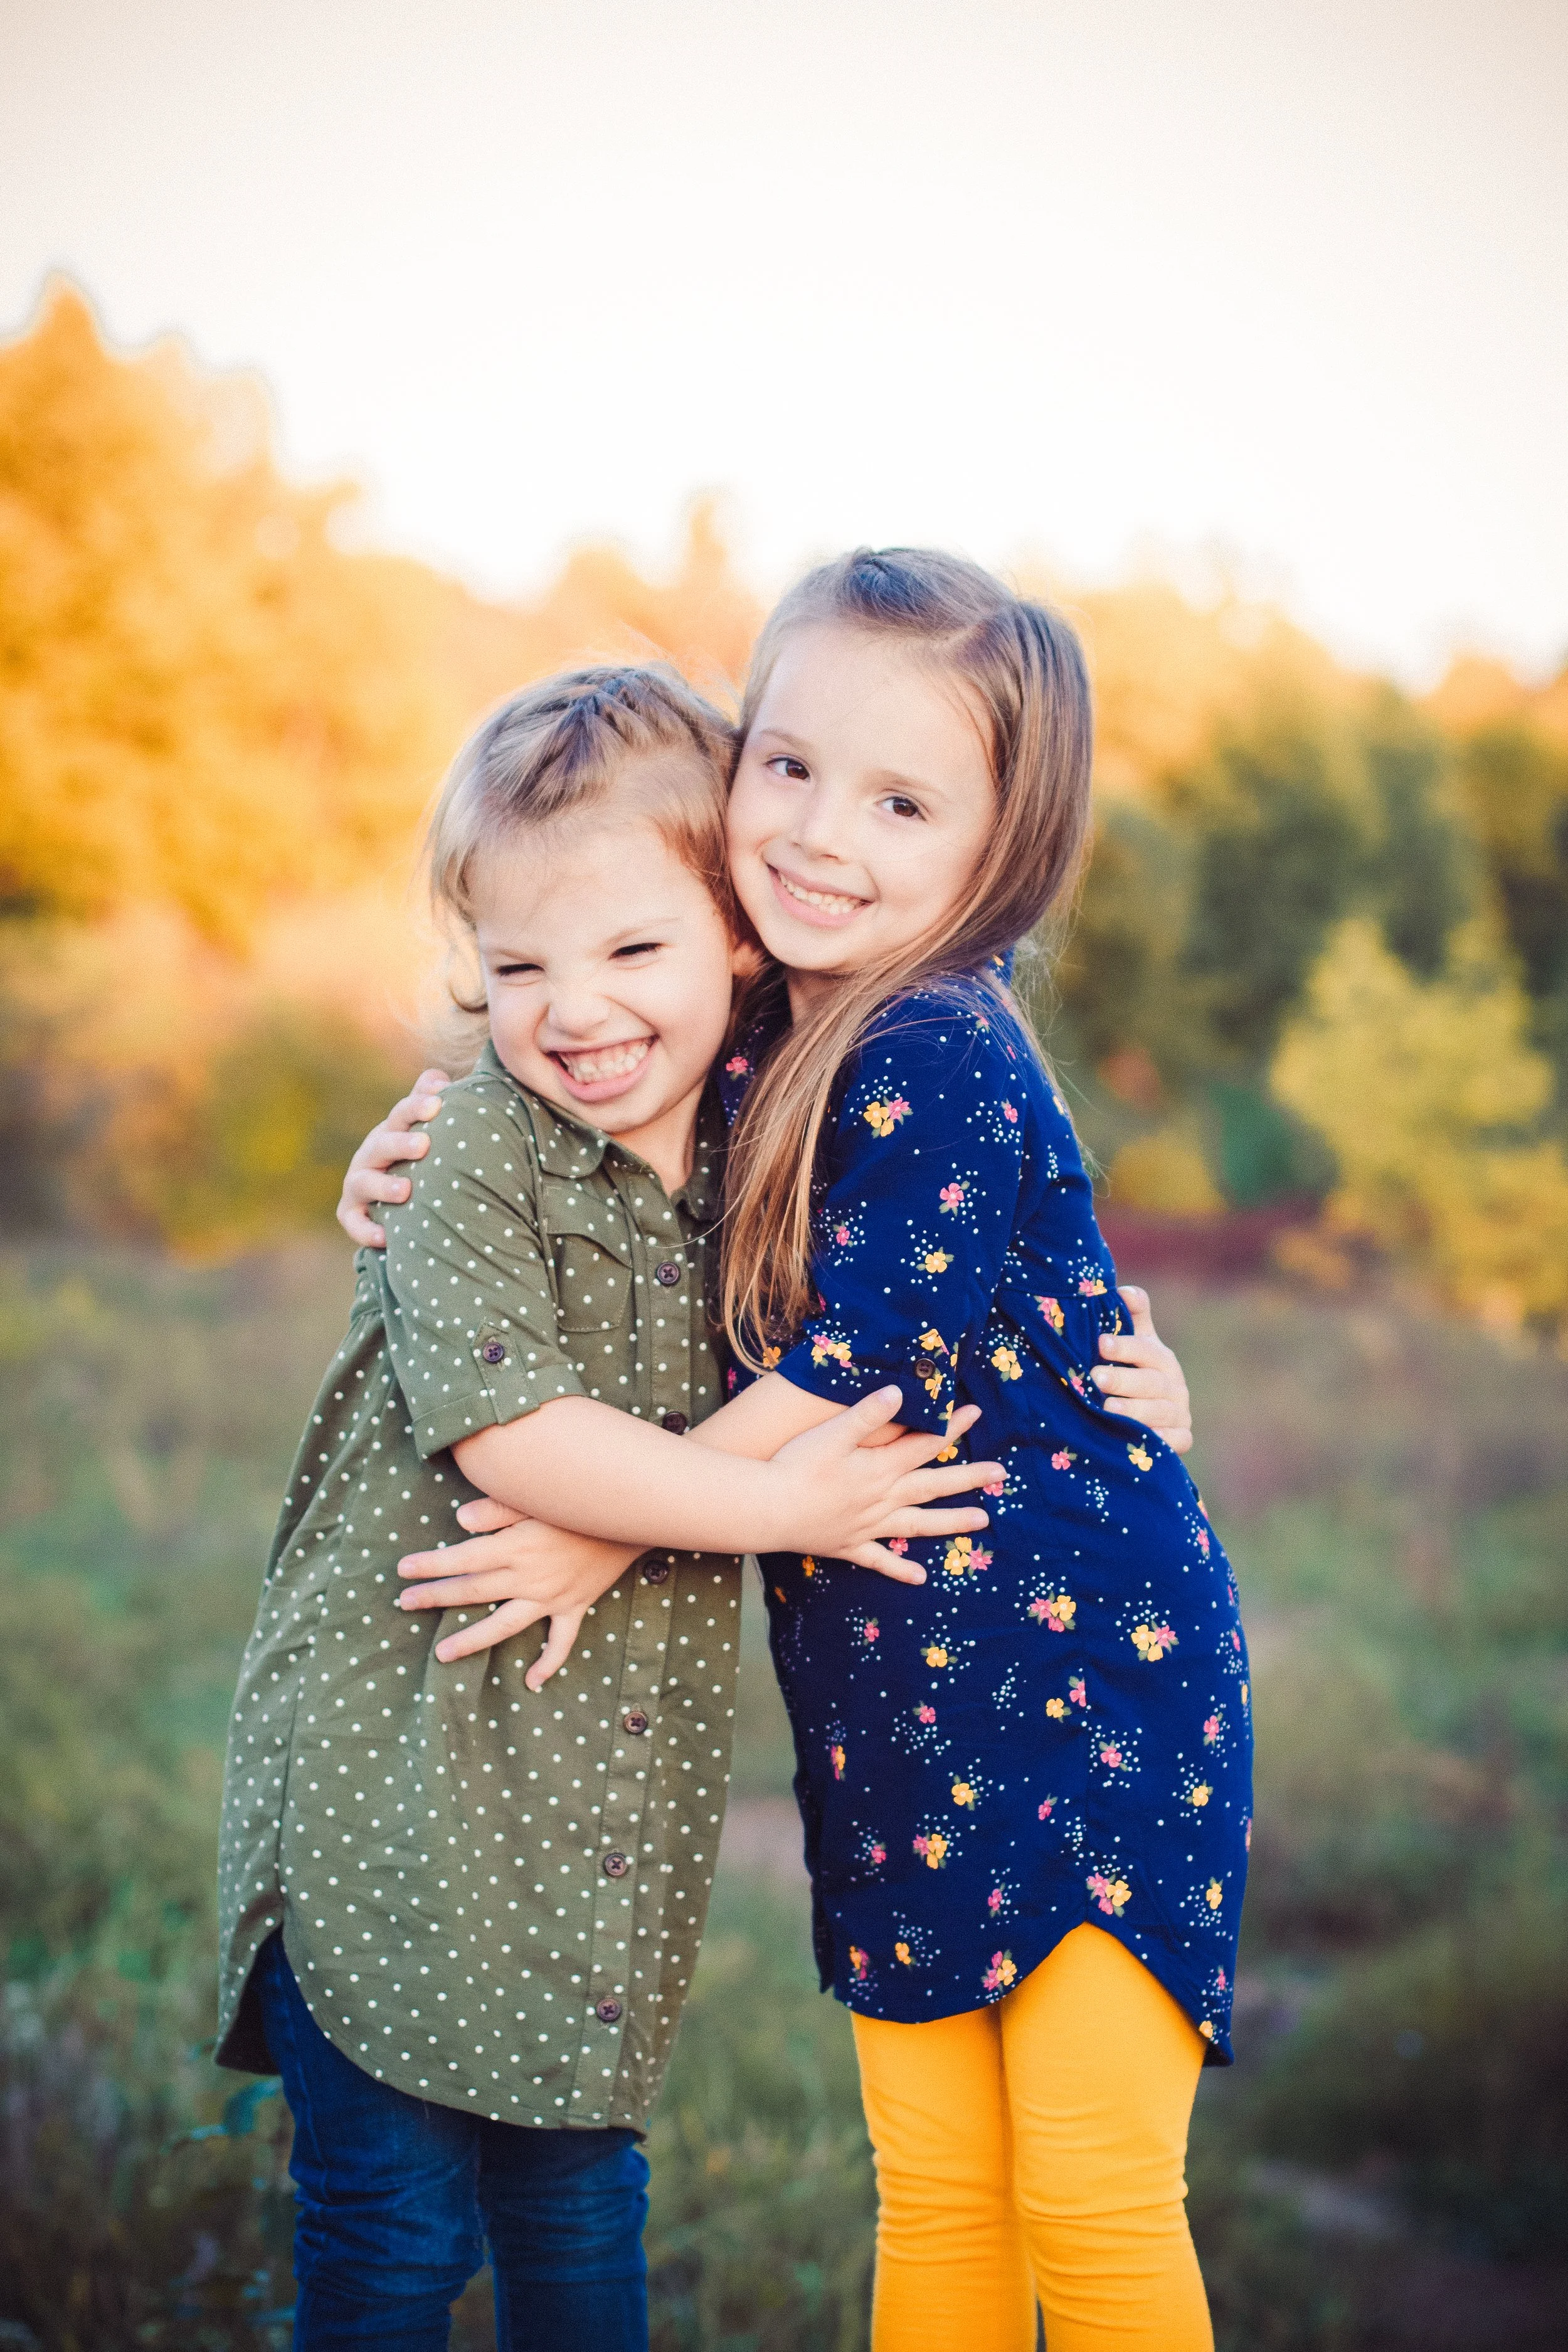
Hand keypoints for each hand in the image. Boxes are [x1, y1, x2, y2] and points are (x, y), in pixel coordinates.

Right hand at [336, 1068, 452, 1246]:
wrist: (398, 1202)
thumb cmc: (417, 1160)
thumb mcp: (422, 1131)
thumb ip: (428, 1103)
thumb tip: (438, 1077)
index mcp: (391, 1132)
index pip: (402, 1114)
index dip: (416, 1106)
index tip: (437, 1103)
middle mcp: (371, 1155)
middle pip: (382, 1144)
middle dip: (400, 1143)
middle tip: (424, 1144)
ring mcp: (358, 1184)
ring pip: (363, 1183)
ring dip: (382, 1186)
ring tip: (405, 1190)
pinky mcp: (351, 1214)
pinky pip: (354, 1222)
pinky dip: (366, 1230)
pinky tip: (385, 1237)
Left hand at [397, 1508, 643, 1683]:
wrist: (635, 1516)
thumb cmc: (582, 1499)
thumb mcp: (540, 1497)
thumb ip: (498, 1509)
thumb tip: (459, 1521)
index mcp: (516, 1547)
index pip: (463, 1560)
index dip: (431, 1565)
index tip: (403, 1570)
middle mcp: (529, 1577)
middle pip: (474, 1591)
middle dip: (436, 1597)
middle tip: (404, 1604)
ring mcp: (552, 1596)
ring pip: (505, 1625)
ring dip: (472, 1640)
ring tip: (442, 1654)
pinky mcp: (575, 1605)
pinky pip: (561, 1640)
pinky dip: (548, 1662)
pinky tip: (532, 1682)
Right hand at [766, 1392, 1002, 1578]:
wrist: (768, 1510)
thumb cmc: (796, 1466)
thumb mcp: (832, 1433)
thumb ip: (867, 1414)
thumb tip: (900, 1391)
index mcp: (880, 1468)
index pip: (923, 1444)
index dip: (950, 1427)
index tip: (976, 1413)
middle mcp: (882, 1499)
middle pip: (933, 1486)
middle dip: (968, 1478)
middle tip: (1001, 1475)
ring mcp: (868, 1526)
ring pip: (919, 1524)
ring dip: (951, 1522)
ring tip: (982, 1522)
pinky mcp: (848, 1546)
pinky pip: (880, 1560)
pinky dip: (900, 1569)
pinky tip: (919, 1578)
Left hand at [1091, 1286, 1192, 1454]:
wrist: (1147, 1419)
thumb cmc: (1131, 1373)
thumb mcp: (1132, 1345)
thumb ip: (1131, 1318)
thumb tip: (1124, 1291)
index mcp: (1161, 1359)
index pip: (1147, 1350)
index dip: (1126, 1345)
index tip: (1101, 1343)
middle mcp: (1174, 1386)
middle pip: (1151, 1383)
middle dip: (1123, 1380)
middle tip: (1096, 1378)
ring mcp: (1179, 1415)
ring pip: (1160, 1413)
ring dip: (1134, 1411)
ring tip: (1106, 1409)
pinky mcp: (1181, 1440)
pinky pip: (1173, 1442)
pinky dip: (1158, 1440)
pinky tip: (1136, 1438)